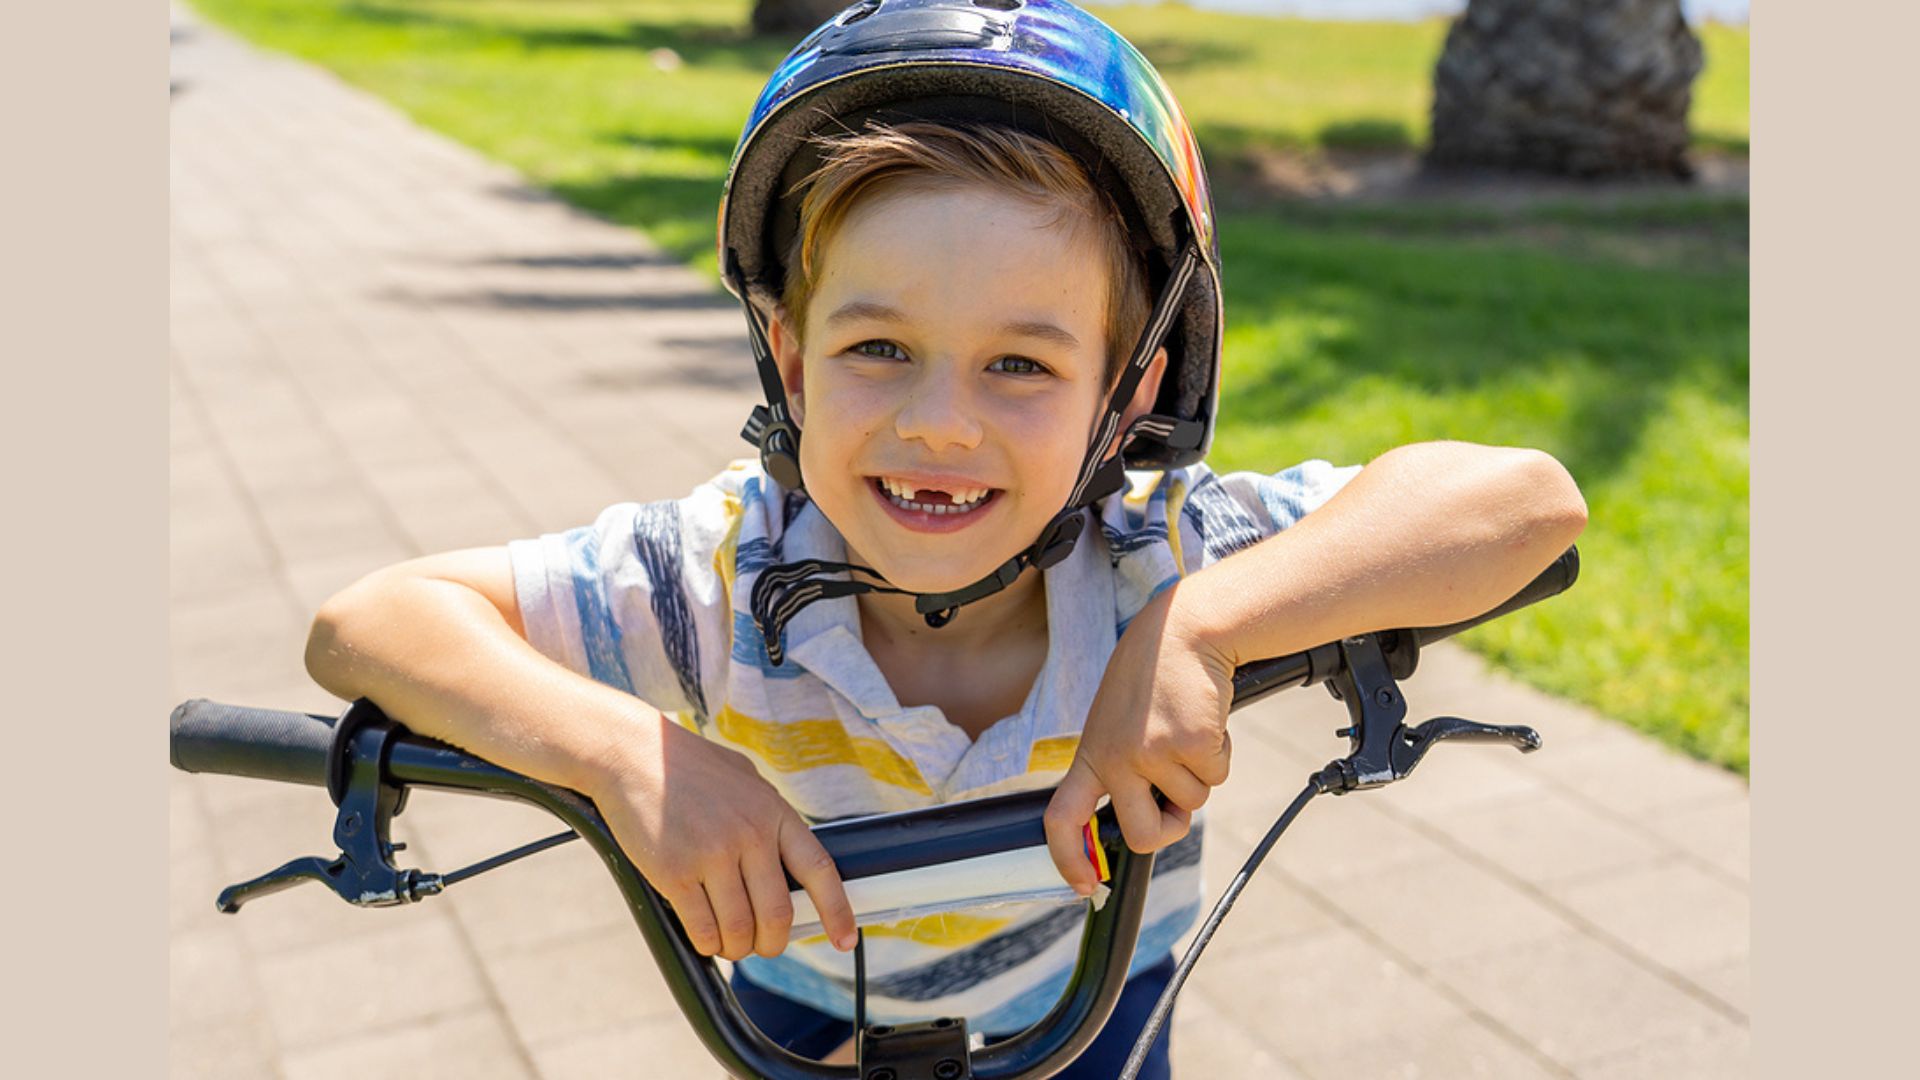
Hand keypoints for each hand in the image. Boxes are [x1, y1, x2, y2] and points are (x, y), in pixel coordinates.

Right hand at [586, 713, 856, 959]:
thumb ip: (768, 818)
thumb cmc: (689, 767)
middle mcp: (749, 835)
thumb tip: (789, 860)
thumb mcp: (745, 781)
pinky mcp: (675, 871)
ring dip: (736, 948)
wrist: (633, 752)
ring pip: (739, 929)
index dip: (838, 912)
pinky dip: (707, 944)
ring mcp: (712, 854)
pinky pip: (701, 928)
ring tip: (728, 943)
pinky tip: (704, 938)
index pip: (820, 870)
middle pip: (777, 915)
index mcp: (774, 813)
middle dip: (772, 943)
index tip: (846, 940)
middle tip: (762, 946)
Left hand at [1044, 585, 1236, 894]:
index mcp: (1091, 755)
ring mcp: (1152, 753)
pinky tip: (1205, 720)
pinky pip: (1217, 777)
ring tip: (1187, 731)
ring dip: (1200, 776)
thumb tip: (1143, 822)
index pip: (1061, 819)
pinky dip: (1221, 755)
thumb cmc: (1153, 680)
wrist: (1183, 632)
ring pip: (1191, 805)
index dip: (1069, 860)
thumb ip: (1120, 769)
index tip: (1085, 886)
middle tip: (1178, 798)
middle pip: (1141, 836)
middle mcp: (1116, 758)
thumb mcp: (1118, 723)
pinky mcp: (1191, 744)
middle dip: (1169, 828)